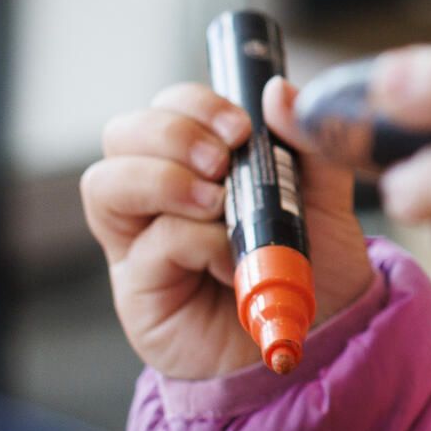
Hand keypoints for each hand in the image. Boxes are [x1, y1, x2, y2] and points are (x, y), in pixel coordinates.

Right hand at [79, 78, 377, 380]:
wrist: (325, 340)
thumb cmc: (315, 267)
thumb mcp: (326, 196)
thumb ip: (307, 143)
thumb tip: (278, 90)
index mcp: (195, 164)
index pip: (164, 108)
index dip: (192, 104)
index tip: (241, 125)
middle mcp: (156, 198)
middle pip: (119, 133)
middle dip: (172, 134)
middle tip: (224, 160)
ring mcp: (140, 244)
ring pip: (104, 182)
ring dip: (164, 179)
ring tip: (217, 204)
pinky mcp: (139, 292)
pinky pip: (149, 245)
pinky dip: (196, 240)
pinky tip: (233, 260)